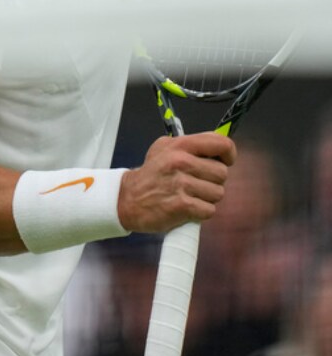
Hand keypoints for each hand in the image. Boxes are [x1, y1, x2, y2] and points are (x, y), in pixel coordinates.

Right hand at [118, 132, 236, 233]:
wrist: (127, 199)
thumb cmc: (151, 174)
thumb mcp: (164, 148)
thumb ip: (190, 144)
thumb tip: (220, 146)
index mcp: (180, 145)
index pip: (221, 144)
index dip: (228, 154)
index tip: (224, 161)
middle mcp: (181, 162)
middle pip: (222, 173)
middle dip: (212, 181)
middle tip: (195, 183)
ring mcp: (181, 184)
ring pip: (218, 193)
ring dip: (206, 198)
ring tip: (188, 195)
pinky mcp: (182, 205)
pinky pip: (209, 210)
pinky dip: (200, 212)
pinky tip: (186, 207)